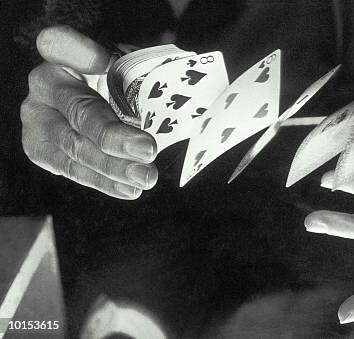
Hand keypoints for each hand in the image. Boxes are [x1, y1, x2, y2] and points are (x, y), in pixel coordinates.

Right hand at [21, 25, 157, 198]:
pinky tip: (130, 189)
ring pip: (75, 148)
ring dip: (113, 167)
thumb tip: (173, 91)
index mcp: (63, 52)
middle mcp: (45, 83)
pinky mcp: (40, 148)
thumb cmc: (122, 81)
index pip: (62, 45)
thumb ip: (139, 74)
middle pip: (79, 111)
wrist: (102, 102)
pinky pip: (73, 170)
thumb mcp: (132, 67)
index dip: (81, 53)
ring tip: (145, 177)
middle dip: (114, 136)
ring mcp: (38, 118)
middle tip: (147, 150)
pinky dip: (105, 182)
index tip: (103, 61)